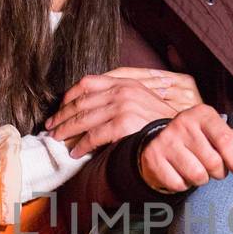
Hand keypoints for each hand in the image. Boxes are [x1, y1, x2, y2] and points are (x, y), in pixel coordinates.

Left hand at [45, 68, 201, 156]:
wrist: (181, 135)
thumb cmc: (161, 122)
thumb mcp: (142, 100)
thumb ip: (120, 97)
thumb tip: (94, 105)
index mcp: (125, 82)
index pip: (88, 82)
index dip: (69, 96)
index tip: (59, 109)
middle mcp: (122, 91)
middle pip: (82, 101)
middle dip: (62, 115)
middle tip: (51, 127)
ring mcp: (123, 106)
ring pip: (84, 119)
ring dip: (67, 131)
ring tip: (57, 139)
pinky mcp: (124, 124)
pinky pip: (94, 136)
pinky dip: (81, 145)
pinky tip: (75, 152)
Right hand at [138, 105, 232, 192]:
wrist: (160, 143)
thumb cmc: (198, 140)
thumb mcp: (219, 136)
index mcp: (202, 114)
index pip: (226, 139)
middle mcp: (182, 123)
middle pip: (213, 162)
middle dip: (219, 173)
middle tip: (214, 170)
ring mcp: (166, 140)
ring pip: (197, 175)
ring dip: (201, 180)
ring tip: (198, 171)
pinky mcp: (153, 157)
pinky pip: (178, 184)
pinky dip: (183, 185)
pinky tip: (181, 174)